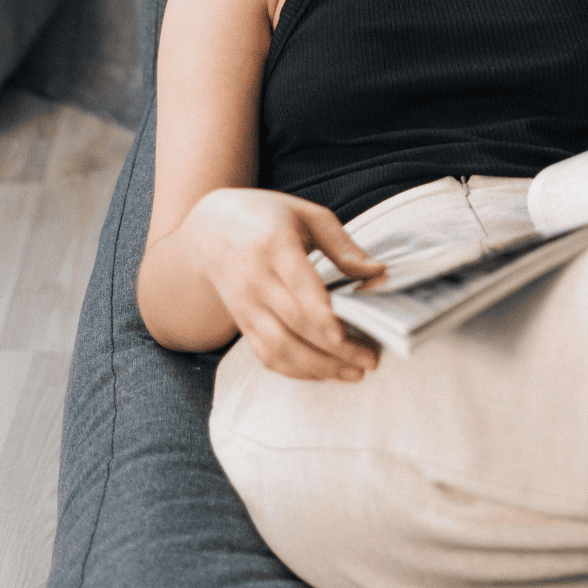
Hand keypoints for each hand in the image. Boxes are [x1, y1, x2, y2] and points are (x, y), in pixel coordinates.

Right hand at [191, 188, 385, 381]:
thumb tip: (379, 273)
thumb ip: (343, 245)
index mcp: (274, 245)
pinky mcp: (241, 323)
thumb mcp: (306, 215)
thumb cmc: (266, 216)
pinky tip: (325, 371)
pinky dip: (297, 370)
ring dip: (318, 367)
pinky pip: (267, 355)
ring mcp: (245, 305)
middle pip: (295, 323)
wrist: (209, 230)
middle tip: (371, 359)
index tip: (344, 335)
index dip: (320, 314)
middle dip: (335, 348)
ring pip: (280, 347)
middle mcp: (255, 278)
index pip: (299, 284)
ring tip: (354, 372)